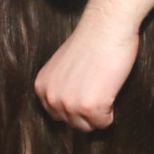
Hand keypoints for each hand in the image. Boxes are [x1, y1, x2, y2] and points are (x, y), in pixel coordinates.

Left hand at [35, 15, 138, 131]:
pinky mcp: (89, 107)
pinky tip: (110, 89)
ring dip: (100, 113)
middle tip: (98, 87)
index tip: (86, 87)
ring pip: (88, 126)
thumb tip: (68, 107)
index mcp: (42, 87)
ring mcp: (69, 104)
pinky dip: (111, 112)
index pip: (58, 114)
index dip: (76, 104)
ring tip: (103, 88)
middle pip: (73, 123)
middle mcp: (50, 98)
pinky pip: (104, 123)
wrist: (106, 27)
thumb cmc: (90, 41)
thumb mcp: (62, 66)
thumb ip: (61, 86)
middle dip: (88, 112)